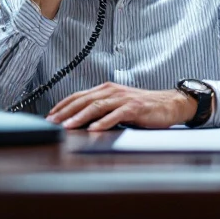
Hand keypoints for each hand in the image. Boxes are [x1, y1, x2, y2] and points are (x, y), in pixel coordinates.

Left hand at [47, 82, 196, 130]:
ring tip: (68, 126)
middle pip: (83, 100)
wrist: (169, 104)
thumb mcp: (119, 105)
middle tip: (52, 122)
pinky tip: (94, 129)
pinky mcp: (134, 108)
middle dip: (65, 112)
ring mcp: (123, 98)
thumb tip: (79, 121)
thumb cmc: (144, 107)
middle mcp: (112, 91)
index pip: (79, 96)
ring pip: (96, 106)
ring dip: (80, 117)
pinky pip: (116, 115)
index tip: (50, 116)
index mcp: (106, 89)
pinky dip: (103, 122)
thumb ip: (102, 109)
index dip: (62, 105)